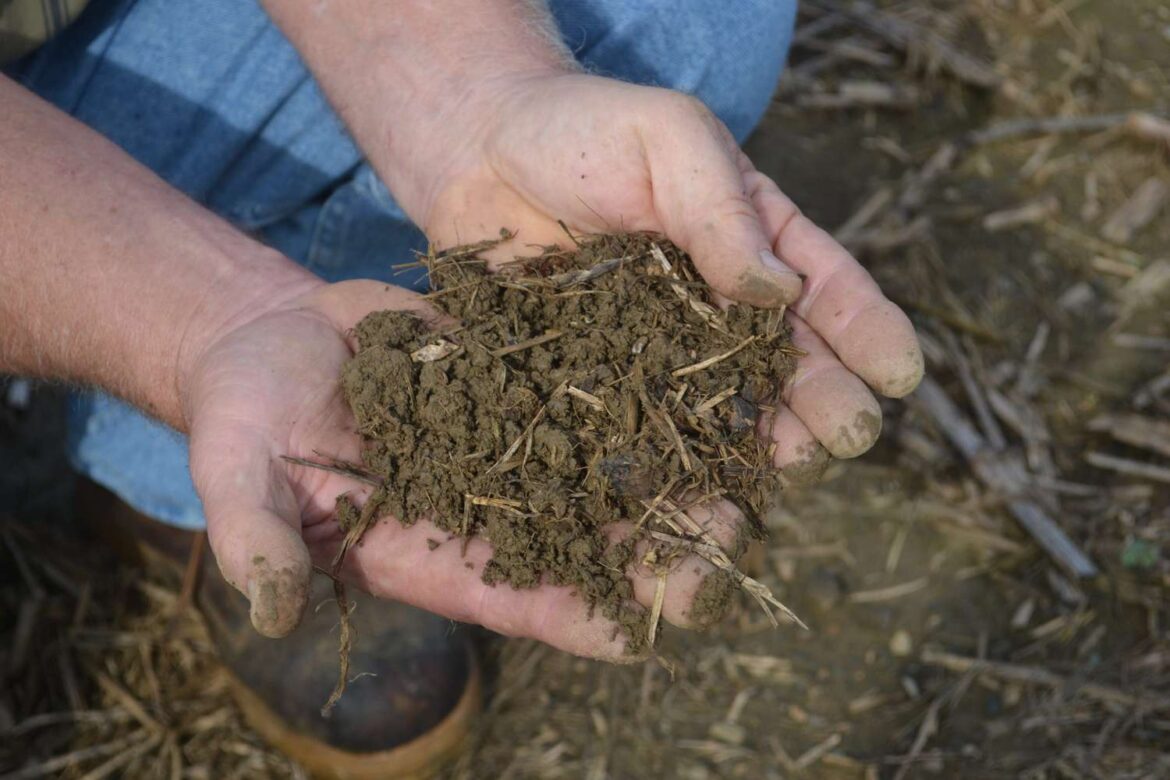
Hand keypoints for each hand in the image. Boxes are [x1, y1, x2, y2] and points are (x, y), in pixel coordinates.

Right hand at [186, 280, 746, 658]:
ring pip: (620, 466)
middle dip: (674, 542)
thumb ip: (259, 537)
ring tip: (757, 447)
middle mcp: (500, 509)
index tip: (674, 607)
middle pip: (606, 543)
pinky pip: (600, 389)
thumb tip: (270, 610)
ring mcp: (521, 443)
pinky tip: (710, 369)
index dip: (609, 614)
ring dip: (683, 465)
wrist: (271, 339)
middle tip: (741, 523)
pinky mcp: (529, 381)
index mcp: (445, 554)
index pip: (543, 606)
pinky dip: (649, 387)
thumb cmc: (248, 416)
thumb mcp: (240, 475)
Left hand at [415, 73, 924, 481]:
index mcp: (755, 239)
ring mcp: (662, 353)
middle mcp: (719, 307)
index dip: (867, 331)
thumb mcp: (668, 137)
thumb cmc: (582, 127)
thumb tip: (774, 289)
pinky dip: (672, 468)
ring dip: (760, 447)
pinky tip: (693, 496)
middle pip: (785, 363)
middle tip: (847, 434)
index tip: (899, 374)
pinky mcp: (603, 385)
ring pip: (725, 410)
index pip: (826, 287)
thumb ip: (720, 206)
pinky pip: (644, 432)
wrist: (476, 154)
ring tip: (787, 474)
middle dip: (823, 400)